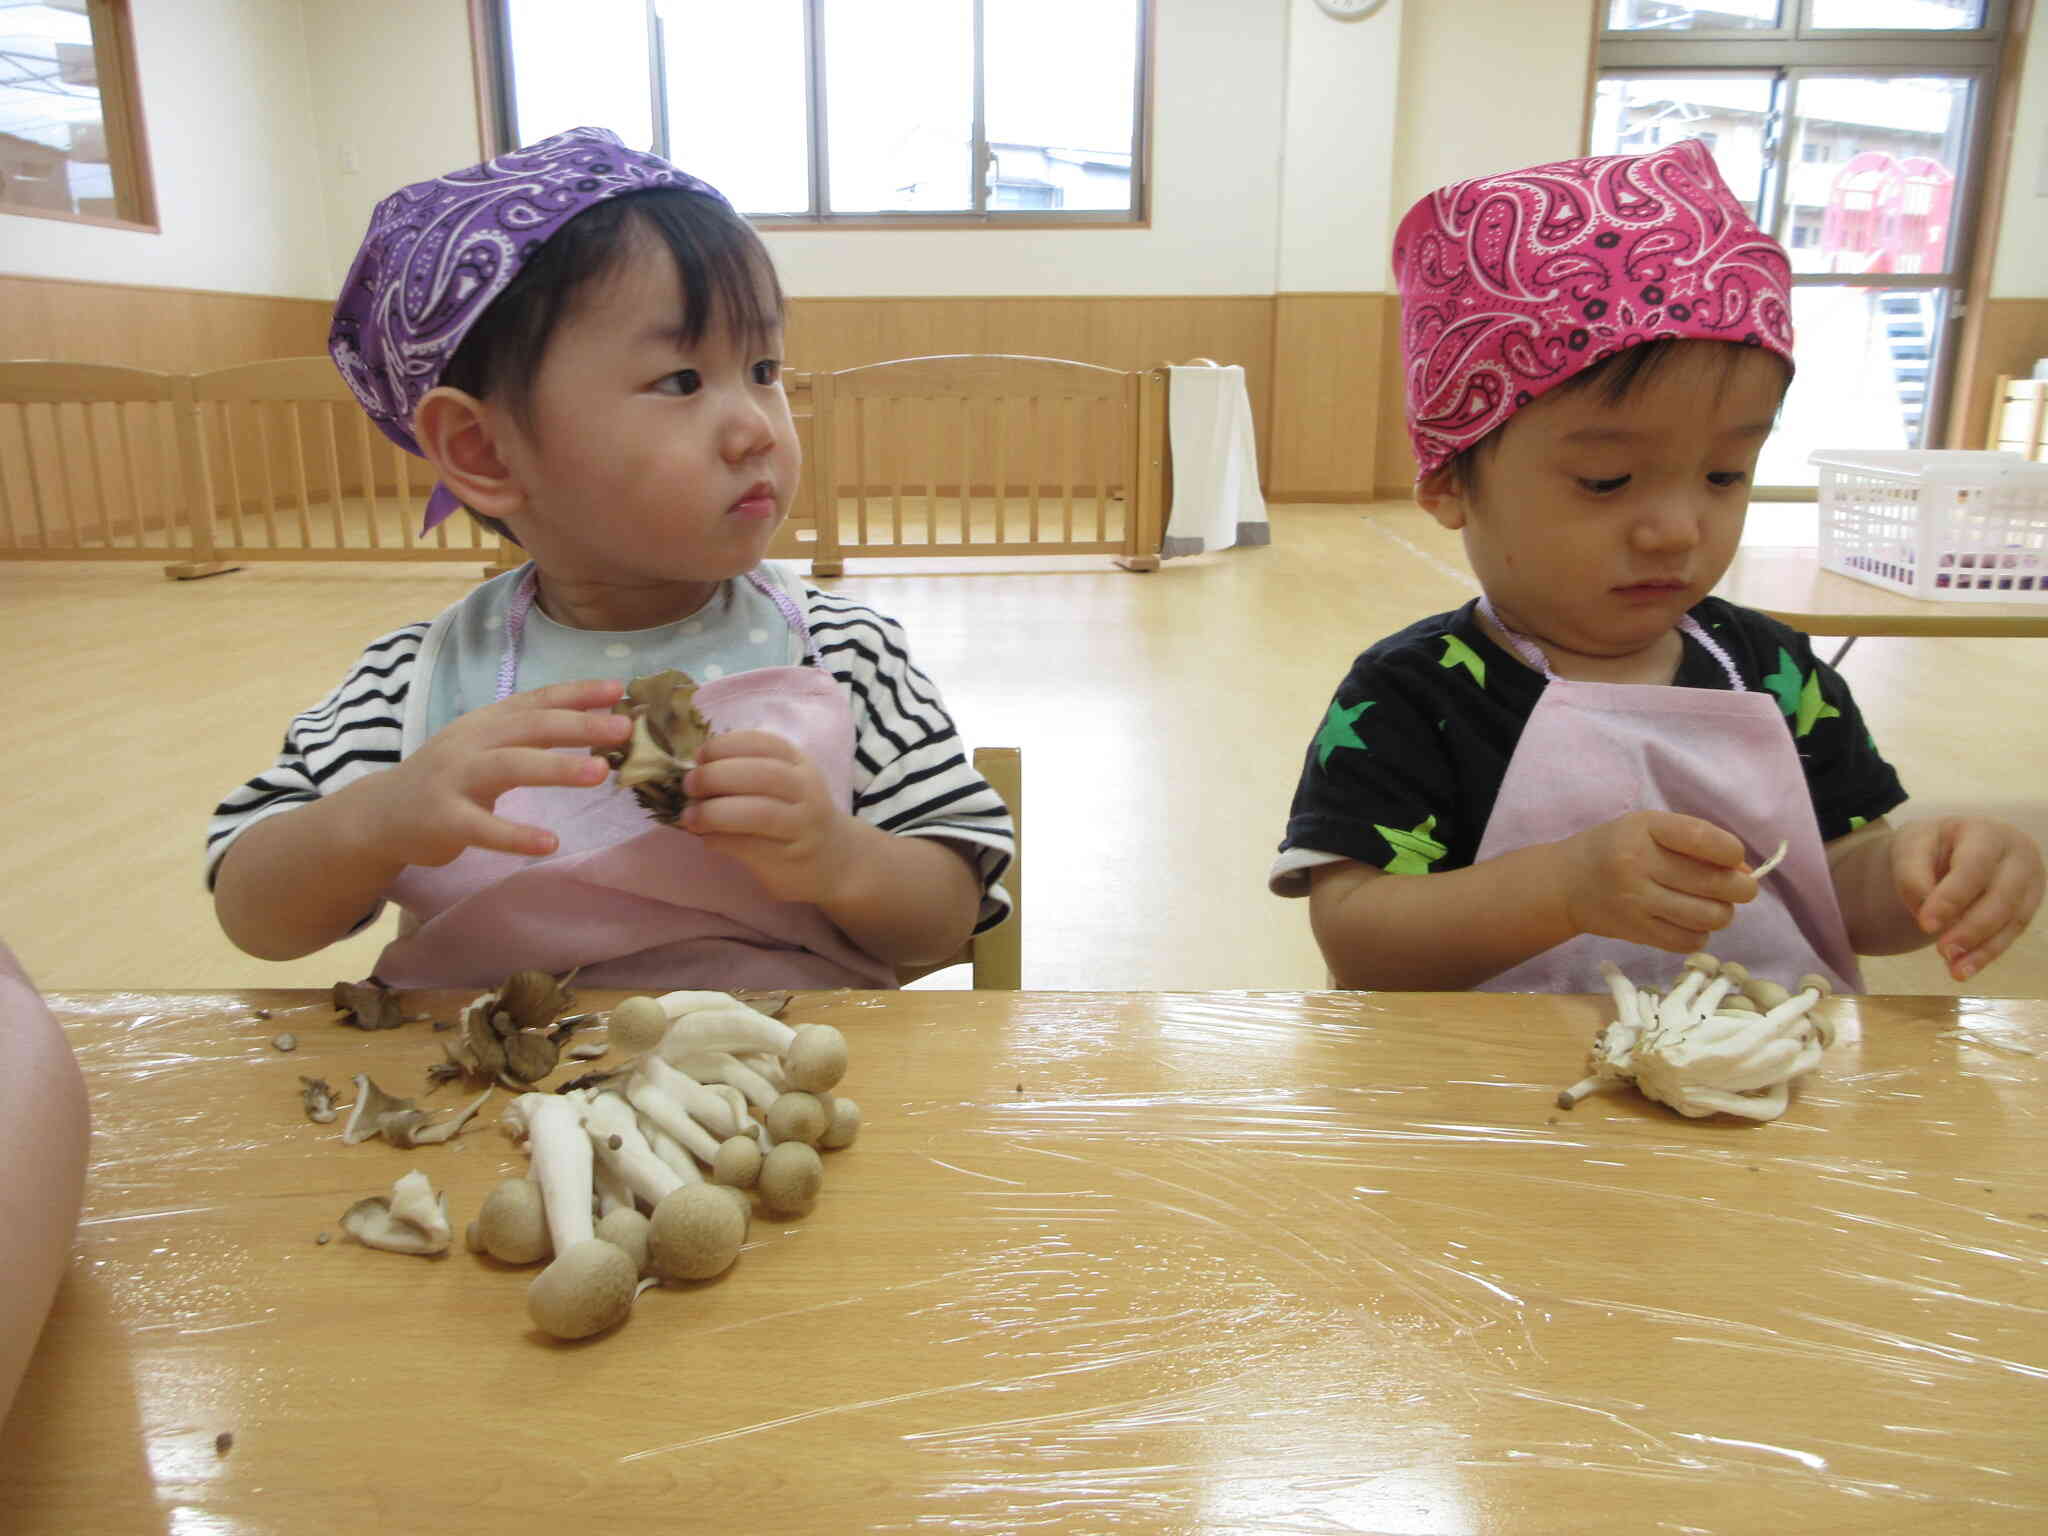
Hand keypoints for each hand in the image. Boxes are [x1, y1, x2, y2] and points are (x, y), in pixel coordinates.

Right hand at [352, 679, 629, 866]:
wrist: (380, 815)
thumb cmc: (447, 779)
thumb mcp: (483, 747)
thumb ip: (525, 737)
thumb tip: (591, 725)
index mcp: (486, 722)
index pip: (537, 701)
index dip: (577, 693)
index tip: (620, 689)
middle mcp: (472, 742)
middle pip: (530, 727)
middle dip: (580, 726)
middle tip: (625, 728)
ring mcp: (455, 778)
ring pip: (509, 766)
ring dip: (557, 768)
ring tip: (600, 773)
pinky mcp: (443, 818)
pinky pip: (482, 827)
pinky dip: (515, 834)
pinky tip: (550, 843)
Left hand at [681, 731, 859, 903]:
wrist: (834, 860)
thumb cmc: (795, 815)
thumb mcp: (786, 782)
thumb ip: (749, 770)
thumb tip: (694, 771)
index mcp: (799, 764)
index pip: (764, 744)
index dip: (726, 745)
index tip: (699, 756)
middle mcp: (806, 791)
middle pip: (762, 775)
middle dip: (716, 776)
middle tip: (689, 786)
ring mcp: (802, 826)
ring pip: (758, 813)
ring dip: (715, 813)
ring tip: (690, 818)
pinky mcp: (791, 858)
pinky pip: (751, 846)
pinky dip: (721, 840)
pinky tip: (707, 839)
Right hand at [1562, 811, 1758, 952]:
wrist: (1564, 884)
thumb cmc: (1615, 848)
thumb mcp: (1649, 829)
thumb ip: (1697, 843)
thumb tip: (1746, 872)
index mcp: (1644, 828)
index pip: (1703, 839)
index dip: (1731, 852)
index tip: (1732, 857)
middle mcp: (1637, 863)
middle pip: (1716, 883)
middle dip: (1741, 888)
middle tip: (1736, 888)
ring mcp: (1635, 901)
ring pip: (1708, 916)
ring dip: (1721, 913)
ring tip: (1710, 906)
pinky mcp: (1634, 931)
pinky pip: (1688, 941)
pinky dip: (1699, 935)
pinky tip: (1688, 923)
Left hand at [1891, 816, 2044, 981]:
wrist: (1952, 845)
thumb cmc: (1931, 845)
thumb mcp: (1912, 848)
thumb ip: (1913, 876)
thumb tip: (1926, 914)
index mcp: (1986, 832)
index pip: (1974, 867)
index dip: (1952, 898)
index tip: (1926, 925)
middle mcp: (2017, 854)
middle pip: (2001, 896)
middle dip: (1971, 928)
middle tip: (1942, 952)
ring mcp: (2030, 879)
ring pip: (2012, 919)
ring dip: (1983, 948)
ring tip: (1954, 970)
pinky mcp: (2029, 903)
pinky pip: (2012, 932)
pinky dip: (1988, 953)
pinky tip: (1965, 968)